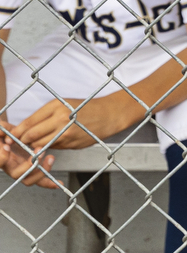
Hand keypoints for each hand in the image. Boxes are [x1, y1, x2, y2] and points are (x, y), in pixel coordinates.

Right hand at [0, 122, 58, 188]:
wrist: (10, 137)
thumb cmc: (4, 134)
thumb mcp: (2, 130)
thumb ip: (2, 131)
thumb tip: (3, 135)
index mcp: (2, 158)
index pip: (0, 161)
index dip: (2, 156)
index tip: (8, 146)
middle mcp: (10, 167)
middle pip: (17, 174)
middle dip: (29, 165)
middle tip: (38, 151)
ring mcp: (22, 170)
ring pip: (29, 179)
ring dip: (41, 171)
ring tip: (50, 157)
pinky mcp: (32, 169)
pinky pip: (40, 180)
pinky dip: (49, 182)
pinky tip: (58, 183)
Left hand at [12, 94, 140, 152]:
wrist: (109, 114)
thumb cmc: (86, 108)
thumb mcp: (64, 104)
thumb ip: (45, 116)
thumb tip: (25, 129)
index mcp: (55, 106)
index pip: (28, 123)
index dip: (16, 132)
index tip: (10, 137)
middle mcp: (59, 119)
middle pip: (30, 135)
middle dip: (22, 141)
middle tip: (18, 143)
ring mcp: (65, 132)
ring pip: (39, 144)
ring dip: (34, 147)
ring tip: (34, 144)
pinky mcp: (71, 143)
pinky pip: (52, 148)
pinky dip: (48, 148)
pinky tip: (50, 144)